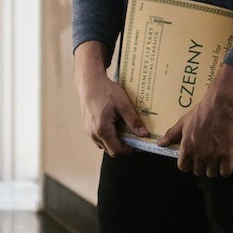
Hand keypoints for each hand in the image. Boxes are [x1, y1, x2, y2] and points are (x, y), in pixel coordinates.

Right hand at [74, 41, 146, 155]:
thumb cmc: (105, 90)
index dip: (129, 150)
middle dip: (123, 146)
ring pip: (104, 145)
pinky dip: (108, 136)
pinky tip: (114, 124)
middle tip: (132, 136)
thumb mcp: (123, 104)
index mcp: (102, 129)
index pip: (117, 151)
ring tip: (123, 129)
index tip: (137, 143)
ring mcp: (89, 131)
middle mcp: (93, 133)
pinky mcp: (87, 127)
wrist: (89, 81)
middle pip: (110, 150)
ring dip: (115, 141)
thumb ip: (133, 121)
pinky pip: (99, 138)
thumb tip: (144, 134)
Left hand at [158, 64, 232, 177]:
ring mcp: (214, 156)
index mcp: (187, 148)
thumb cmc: (201, 112)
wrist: (221, 105)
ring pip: (212, 174)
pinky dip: (226, 169)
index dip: (188, 164)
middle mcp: (199, 154)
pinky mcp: (227, 155)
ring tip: (216, 159)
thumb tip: (160, 144)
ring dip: (213, 169)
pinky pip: (226, 173)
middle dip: (201, 166)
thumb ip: (171, 135)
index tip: (192, 160)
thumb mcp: (183, 122)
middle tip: (205, 157)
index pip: (183, 168)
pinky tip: (225, 162)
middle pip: (198, 172)